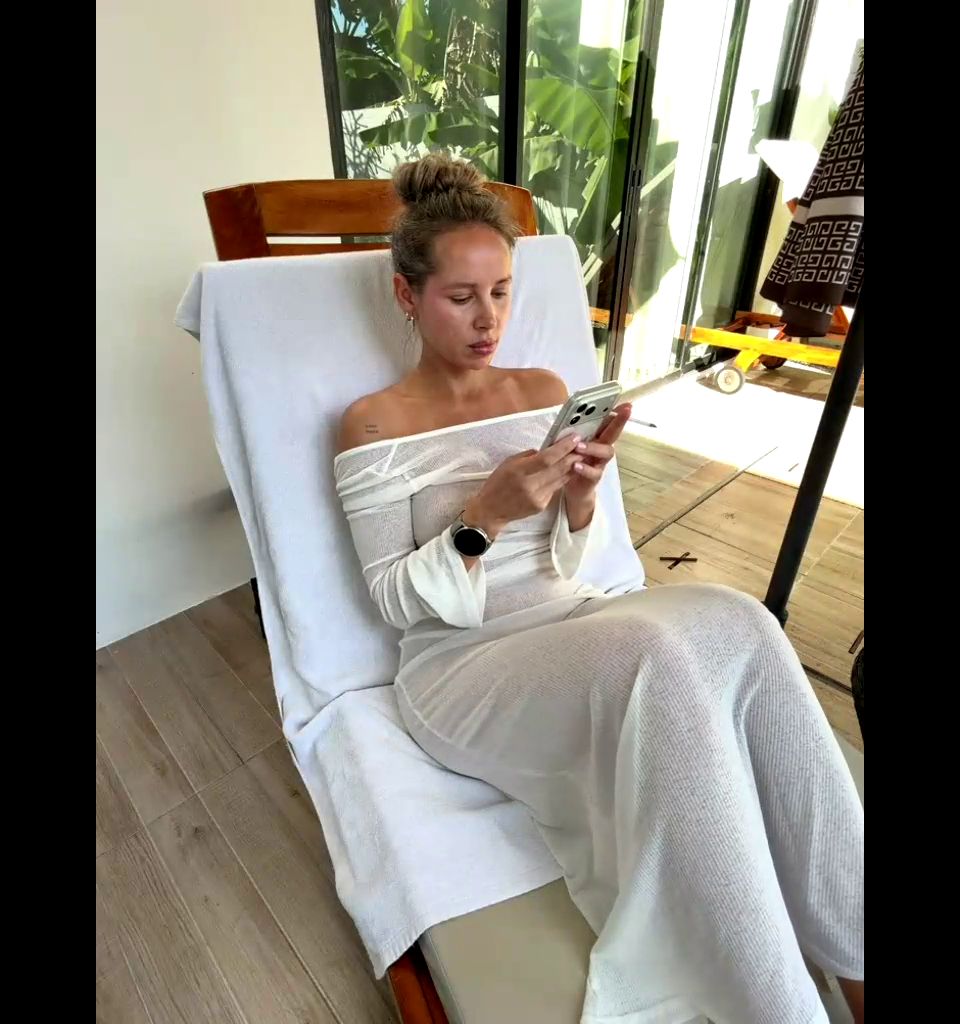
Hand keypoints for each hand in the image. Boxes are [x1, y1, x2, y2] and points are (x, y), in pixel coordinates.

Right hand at [464, 433, 582, 537]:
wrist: (491, 510)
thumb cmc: (497, 483)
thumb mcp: (508, 463)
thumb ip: (529, 456)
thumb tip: (547, 449)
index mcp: (519, 471)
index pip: (547, 458)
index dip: (563, 448)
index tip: (573, 438)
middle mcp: (529, 485)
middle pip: (558, 468)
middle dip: (572, 455)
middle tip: (582, 445)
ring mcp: (537, 497)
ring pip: (560, 478)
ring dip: (571, 466)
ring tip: (578, 455)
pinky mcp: (541, 505)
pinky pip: (555, 488)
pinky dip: (561, 478)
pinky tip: (565, 471)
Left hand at [564, 402, 631, 507]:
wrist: (573, 489)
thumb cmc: (572, 461)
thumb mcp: (570, 444)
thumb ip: (570, 433)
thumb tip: (566, 416)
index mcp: (595, 437)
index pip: (607, 421)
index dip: (617, 412)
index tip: (626, 403)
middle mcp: (602, 448)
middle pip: (613, 433)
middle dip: (619, 421)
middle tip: (625, 410)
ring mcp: (600, 462)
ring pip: (606, 452)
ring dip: (594, 448)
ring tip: (579, 446)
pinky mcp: (594, 477)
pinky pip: (594, 472)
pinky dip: (585, 468)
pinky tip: (576, 465)